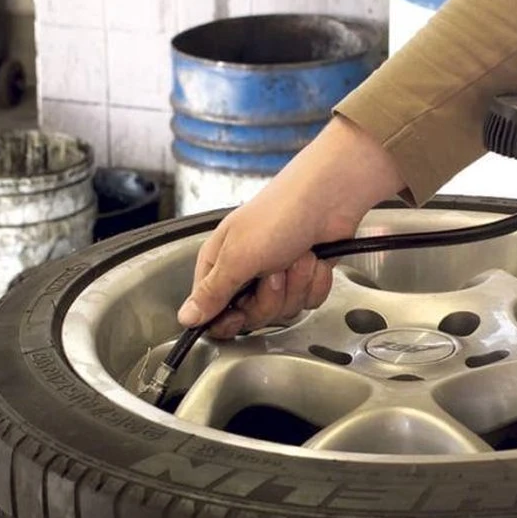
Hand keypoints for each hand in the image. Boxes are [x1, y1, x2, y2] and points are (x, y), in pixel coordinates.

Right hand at [178, 116, 404, 336]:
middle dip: (269, 298)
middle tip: (274, 272)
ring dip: (296, 285)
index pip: (212, 312)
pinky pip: (309, 301)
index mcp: (220, 263)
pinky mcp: (306, 276)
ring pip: (284, 311)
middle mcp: (247, 270)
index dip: (226, 320)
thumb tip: (186, 317)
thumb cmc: (280, 213)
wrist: (330, 196)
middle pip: (252, 317)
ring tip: (297, 256)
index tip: (238, 315)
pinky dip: (315, 282)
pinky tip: (316, 260)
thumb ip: (212, 292)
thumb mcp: (238, 256)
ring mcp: (278, 274)